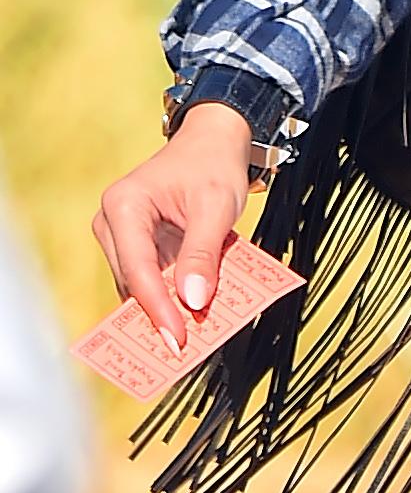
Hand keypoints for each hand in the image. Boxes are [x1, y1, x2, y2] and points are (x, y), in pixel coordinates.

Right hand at [92, 105, 253, 353]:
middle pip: (133, 282)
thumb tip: (194, 301)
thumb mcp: (215, 207)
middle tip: (186, 350)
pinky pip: (151, 278)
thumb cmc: (212, 166)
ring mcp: (121, 236)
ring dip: (166, 309)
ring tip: (193, 338)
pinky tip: (193, 315)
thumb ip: (203, 253)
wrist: (212, 142)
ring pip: (140, 286)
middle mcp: (112, 222)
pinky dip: (172, 296)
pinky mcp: (137, 246)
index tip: (178, 339)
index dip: (158, 308)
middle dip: (160, 315)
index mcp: (124, 206)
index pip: (138, 270)